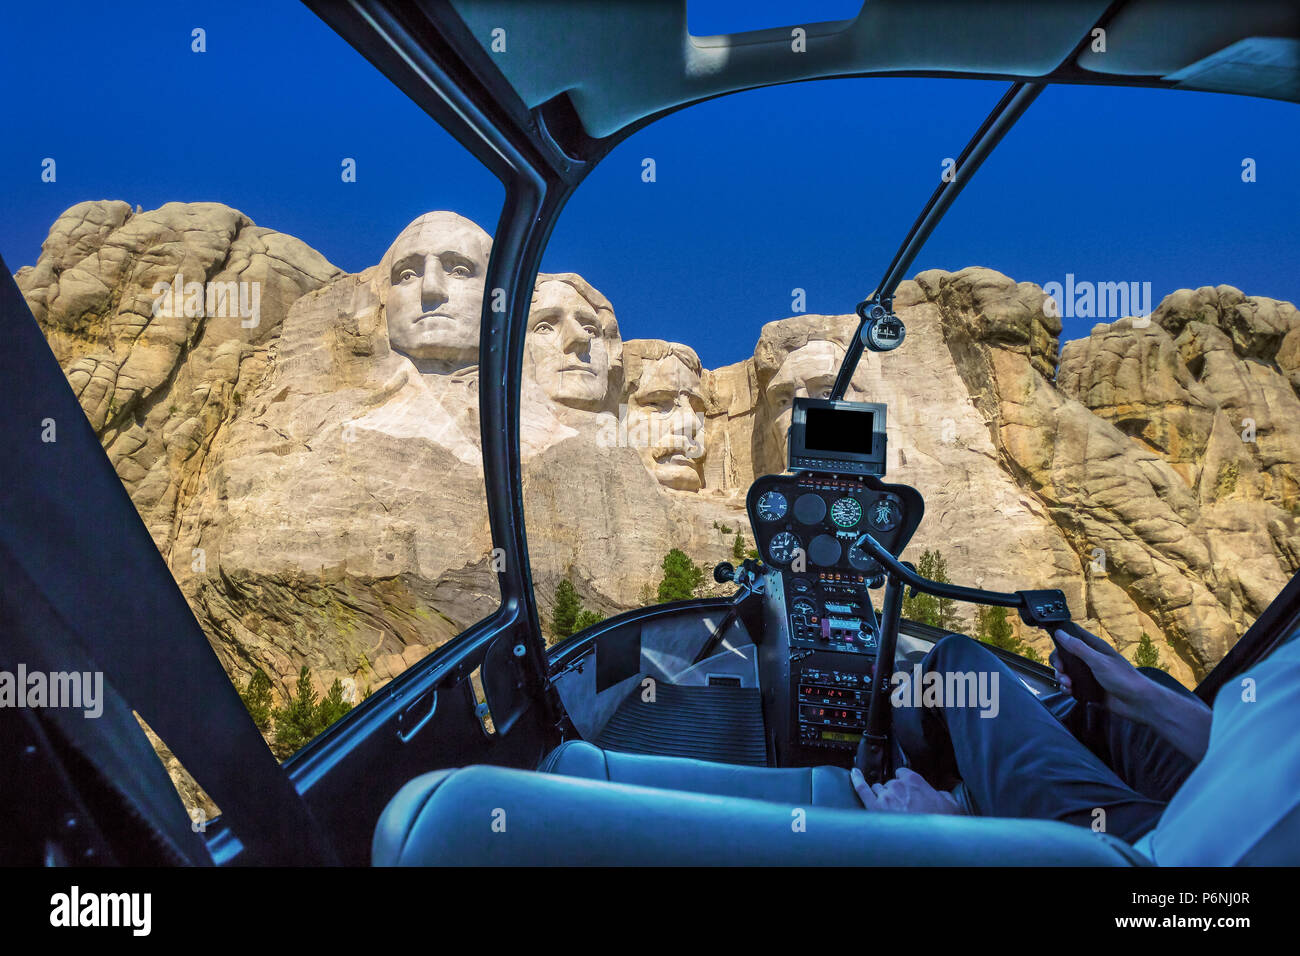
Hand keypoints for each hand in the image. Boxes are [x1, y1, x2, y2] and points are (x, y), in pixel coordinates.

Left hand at [851, 767, 964, 814]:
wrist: (930, 841)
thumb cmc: (940, 824)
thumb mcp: (951, 805)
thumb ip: (942, 794)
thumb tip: (939, 794)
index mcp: (915, 781)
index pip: (903, 773)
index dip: (904, 781)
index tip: (906, 787)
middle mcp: (898, 786)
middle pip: (890, 783)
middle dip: (894, 792)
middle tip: (902, 804)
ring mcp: (885, 796)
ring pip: (878, 789)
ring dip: (882, 795)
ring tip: (889, 807)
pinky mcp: (874, 808)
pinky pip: (862, 790)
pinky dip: (857, 781)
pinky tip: (854, 774)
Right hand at [1054, 626, 1211, 758]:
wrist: (1138, 704)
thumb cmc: (1123, 678)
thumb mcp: (1098, 661)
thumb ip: (1078, 648)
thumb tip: (1060, 632)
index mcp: (1094, 648)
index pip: (1072, 635)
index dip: (1060, 635)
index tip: (1046, 635)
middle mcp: (1089, 659)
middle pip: (1065, 656)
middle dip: (1059, 663)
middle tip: (1062, 671)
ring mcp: (1088, 675)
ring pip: (1066, 672)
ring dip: (1062, 678)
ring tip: (1068, 685)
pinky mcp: (1087, 689)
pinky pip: (1070, 686)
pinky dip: (1067, 688)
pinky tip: (1070, 692)